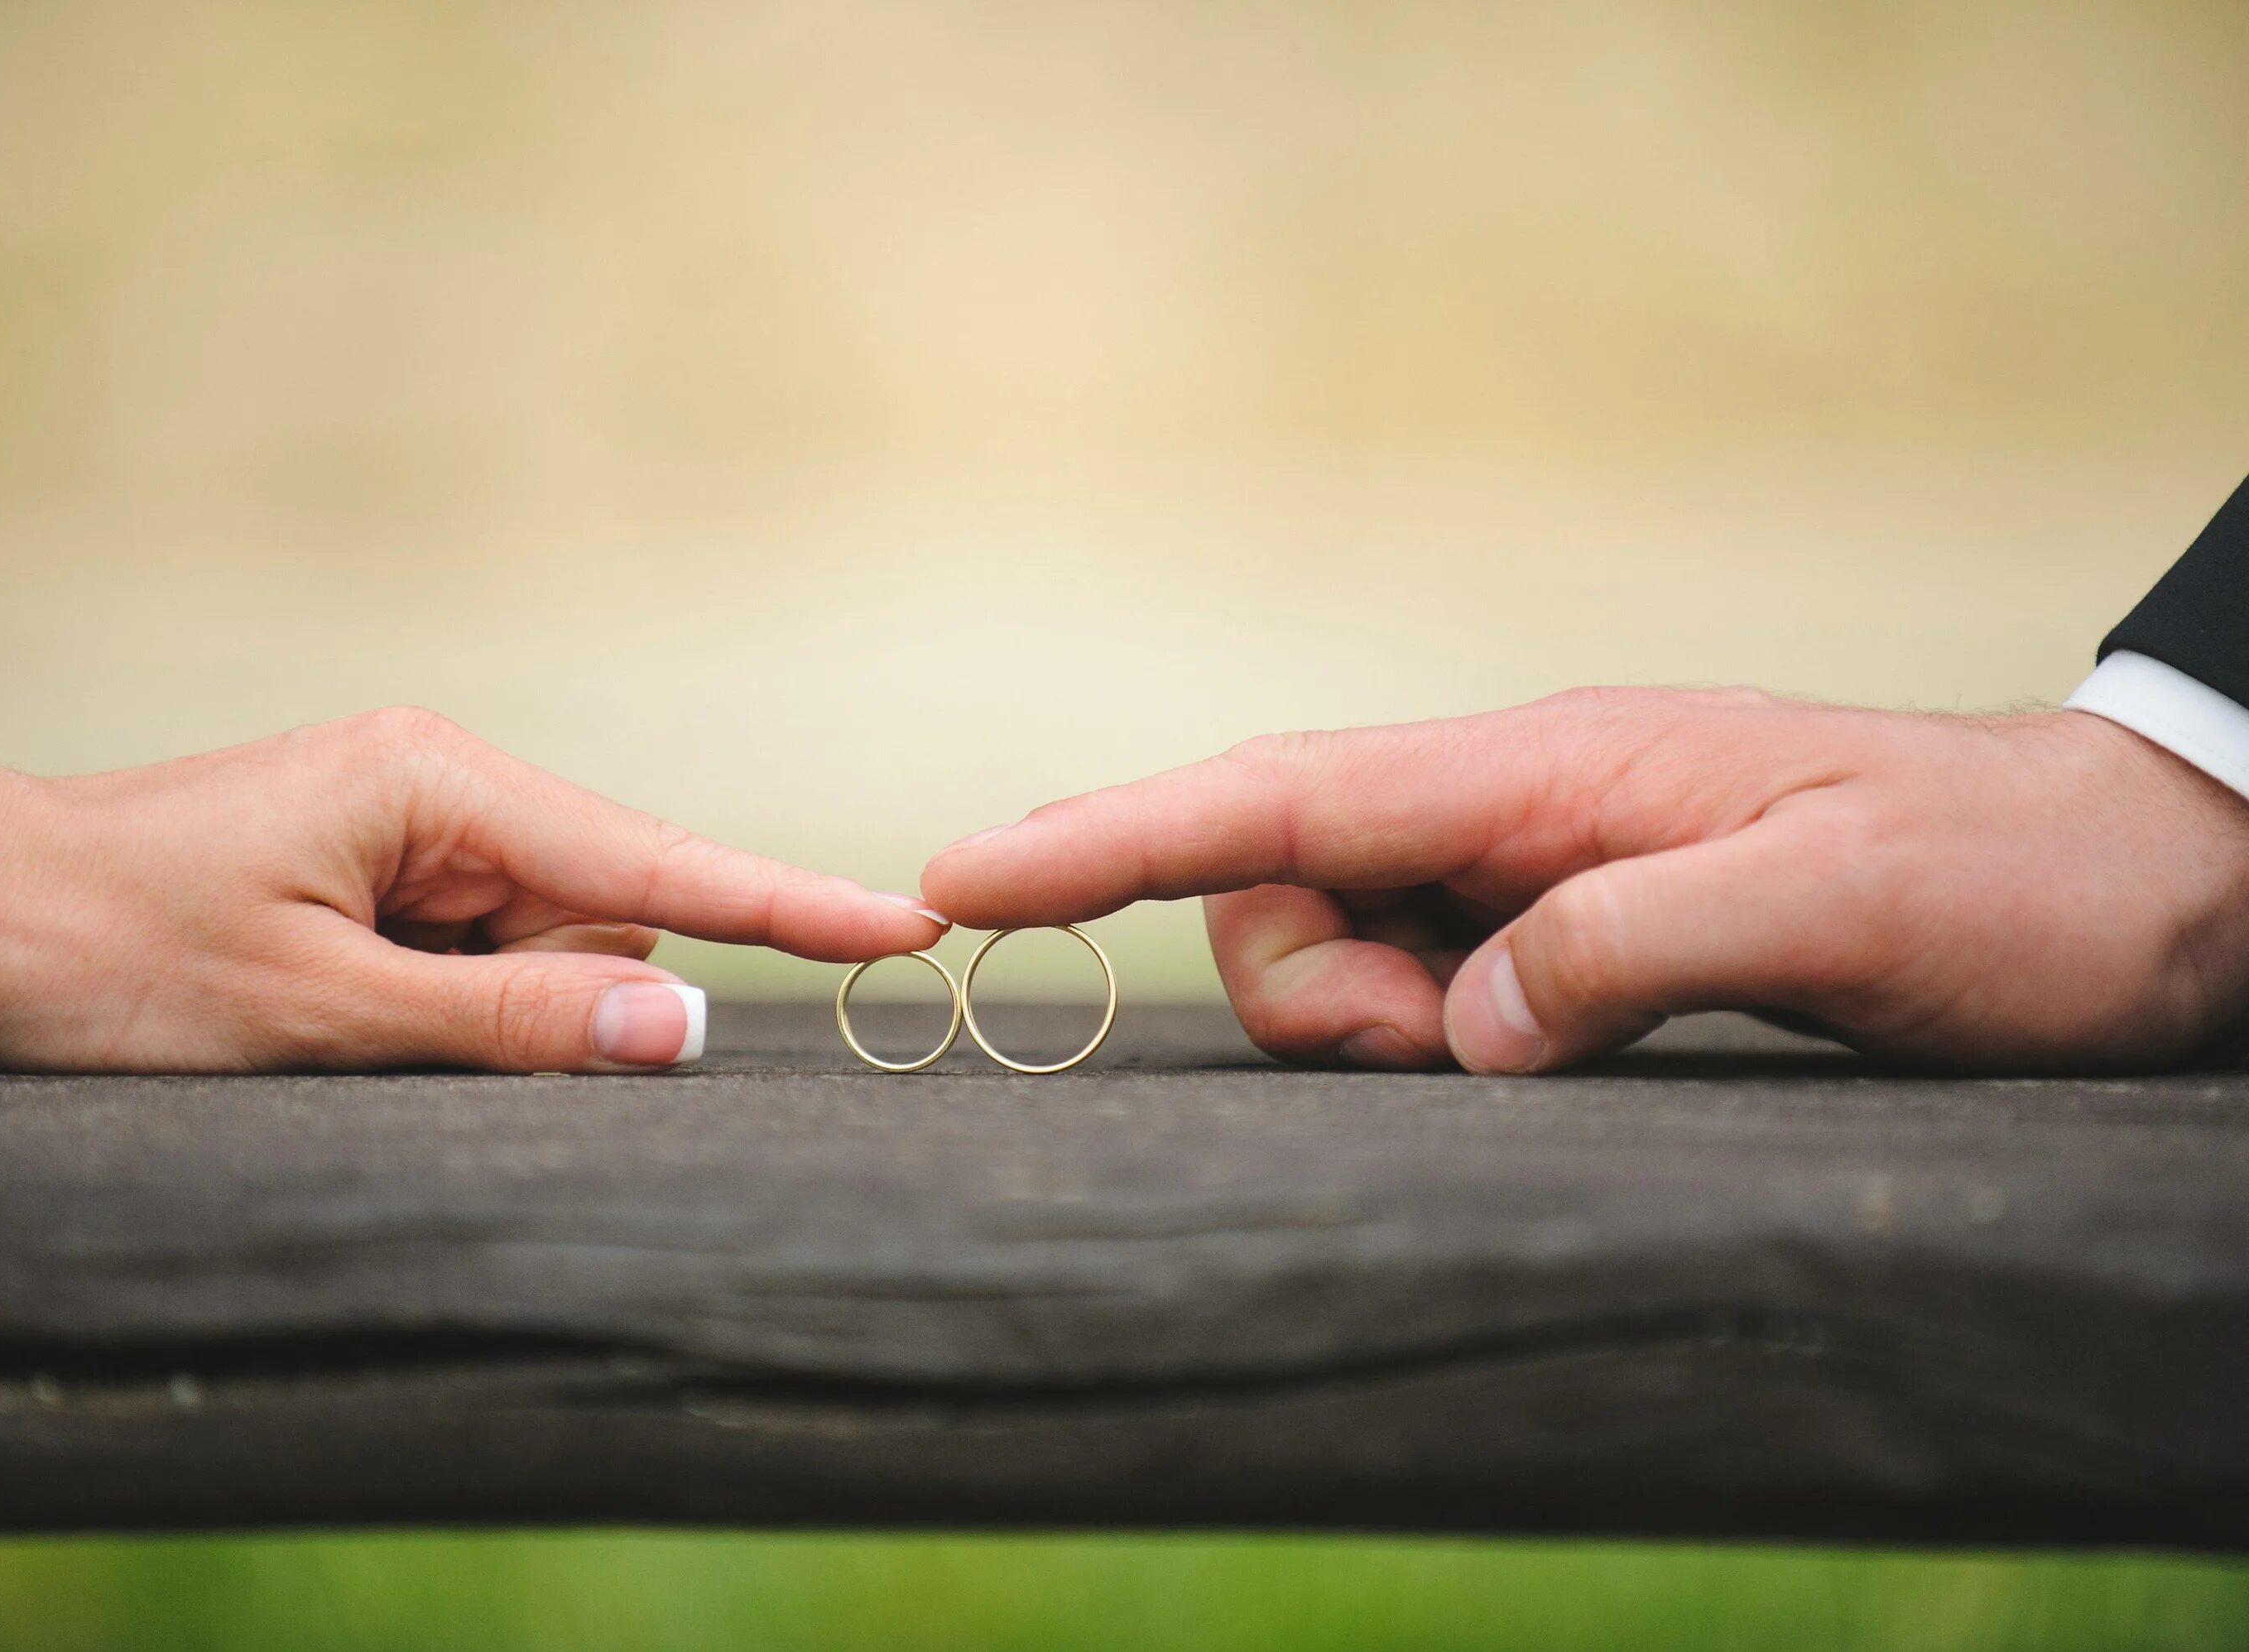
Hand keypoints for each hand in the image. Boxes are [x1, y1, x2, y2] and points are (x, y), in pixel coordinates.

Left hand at [0, 706, 946, 1070]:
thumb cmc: (105, 951)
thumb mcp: (314, 1013)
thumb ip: (511, 1025)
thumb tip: (686, 1033)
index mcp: (444, 784)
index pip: (658, 865)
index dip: (791, 905)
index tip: (915, 924)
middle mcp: (446, 791)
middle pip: (597, 927)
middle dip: (540, 1005)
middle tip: (375, 1024)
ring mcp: (414, 833)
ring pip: (538, 959)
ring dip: (470, 1016)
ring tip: (319, 1012)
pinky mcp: (381, 879)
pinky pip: (474, 964)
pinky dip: (435, 1010)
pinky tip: (327, 1008)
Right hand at [921, 689, 2248, 1072]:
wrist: (2131, 875)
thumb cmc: (2001, 880)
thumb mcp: (1838, 909)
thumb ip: (1628, 950)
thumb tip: (1462, 1025)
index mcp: (1548, 768)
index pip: (1280, 792)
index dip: (1107, 834)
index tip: (959, 877)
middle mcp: (1515, 805)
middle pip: (1280, 880)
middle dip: (1304, 987)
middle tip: (1451, 1049)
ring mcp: (1535, 867)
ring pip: (1342, 942)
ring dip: (1377, 1023)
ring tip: (1532, 1052)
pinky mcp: (1569, 932)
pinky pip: (1427, 982)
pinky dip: (1431, 1033)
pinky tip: (1540, 1046)